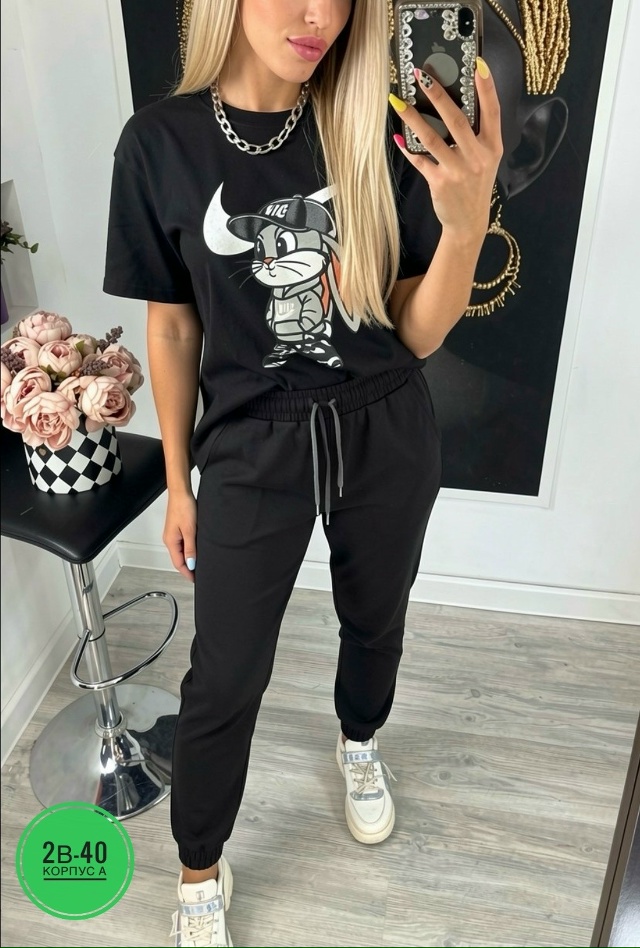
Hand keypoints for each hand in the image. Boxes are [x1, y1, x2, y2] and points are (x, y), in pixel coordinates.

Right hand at [163, 490, 197, 582]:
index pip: (178, 564)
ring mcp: (173, 535)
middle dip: (188, 569)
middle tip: (199, 575)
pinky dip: (189, 551)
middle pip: (179, 560)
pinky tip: (196, 551)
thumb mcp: (190, 530)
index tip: (196, 580)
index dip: (187, 573)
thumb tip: (191, 564)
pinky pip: (183, 544)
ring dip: (189, 560)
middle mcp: (170, 539)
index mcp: (171, 541)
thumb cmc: (183, 507)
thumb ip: (190, 549)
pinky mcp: (177, 529)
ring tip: (199, 566)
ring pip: (181, 552)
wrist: (181, 492)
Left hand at [390, 58, 502, 239]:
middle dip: (437, 94)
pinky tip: (398, 136)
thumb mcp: (485, 159)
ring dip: (412, 117)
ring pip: (432, 137)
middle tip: (421, 74)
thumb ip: (476, 136)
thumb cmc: (475, 185)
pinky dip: (408, 148)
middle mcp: (477, 156)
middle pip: (456, 119)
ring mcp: (458, 170)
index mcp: (492, 147)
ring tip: (397, 102)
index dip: (487, 87)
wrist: (468, 222)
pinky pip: (421, 160)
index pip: (493, 111)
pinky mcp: (440, 182)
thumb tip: (451, 106)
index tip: (477, 64)